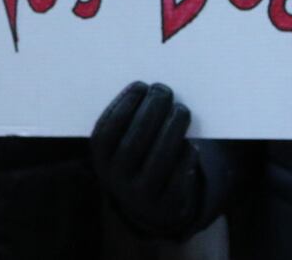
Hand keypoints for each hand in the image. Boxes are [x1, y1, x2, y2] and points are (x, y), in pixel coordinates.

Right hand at [90, 82, 199, 236]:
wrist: (145, 206)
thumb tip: (152, 91)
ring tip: (182, 110)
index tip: (141, 85)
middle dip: (152, 111)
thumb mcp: (120, 146)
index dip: (124, 105)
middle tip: (164, 90)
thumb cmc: (135, 158)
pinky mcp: (166, 205)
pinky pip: (179, 178)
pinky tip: (190, 144)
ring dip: (173, 129)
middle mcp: (116, 179)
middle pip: (135, 142)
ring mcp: (140, 195)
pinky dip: (186, 158)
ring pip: (159, 159)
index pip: (108, 130)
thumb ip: (129, 122)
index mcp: (101, 160)